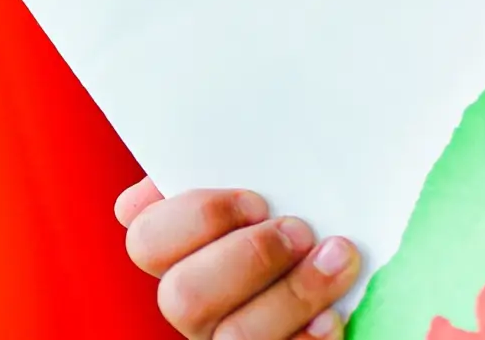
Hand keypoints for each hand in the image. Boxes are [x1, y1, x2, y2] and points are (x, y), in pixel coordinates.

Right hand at [116, 177, 360, 339]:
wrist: (334, 247)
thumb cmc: (297, 208)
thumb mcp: (262, 178)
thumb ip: (219, 162)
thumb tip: (158, 181)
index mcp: (180, 251)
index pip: (146, 239)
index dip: (198, 218)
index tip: (256, 200)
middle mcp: (195, 303)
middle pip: (182, 296)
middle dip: (249, 258)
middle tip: (299, 230)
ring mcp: (226, 339)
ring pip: (234, 338)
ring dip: (293, 294)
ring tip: (338, 259)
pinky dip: (309, 338)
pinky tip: (333, 314)